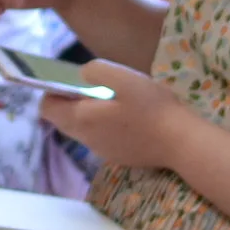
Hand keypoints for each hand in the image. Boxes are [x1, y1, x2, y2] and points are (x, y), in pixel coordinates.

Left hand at [39, 59, 192, 170]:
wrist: (182, 144)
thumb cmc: (152, 108)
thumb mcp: (124, 78)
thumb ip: (96, 71)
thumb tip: (82, 75)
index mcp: (82, 120)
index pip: (47, 109)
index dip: (53, 91)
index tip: (70, 79)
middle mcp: (87, 140)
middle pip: (64, 120)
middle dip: (71, 102)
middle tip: (94, 86)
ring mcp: (103, 151)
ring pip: (83, 130)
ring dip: (90, 113)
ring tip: (113, 98)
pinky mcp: (119, 157)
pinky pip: (101, 138)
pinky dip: (105, 125)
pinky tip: (128, 116)